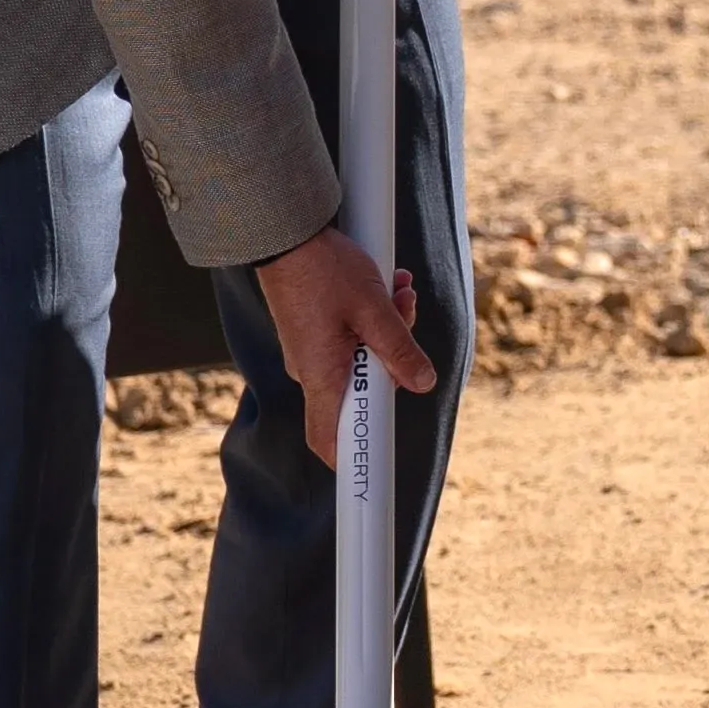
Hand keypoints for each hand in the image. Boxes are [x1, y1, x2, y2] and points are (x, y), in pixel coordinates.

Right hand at [254, 220, 438, 467]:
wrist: (286, 232)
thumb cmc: (324, 269)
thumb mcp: (373, 308)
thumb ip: (399, 349)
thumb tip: (422, 381)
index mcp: (322, 376)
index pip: (331, 441)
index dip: (354, 462)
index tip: (376, 474)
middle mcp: (313, 372)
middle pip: (361, 394)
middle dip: (393, 363)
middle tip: (405, 317)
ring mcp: (312, 354)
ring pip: (360, 362)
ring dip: (387, 333)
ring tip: (398, 291)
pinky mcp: (314, 335)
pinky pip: (350, 343)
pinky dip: (371, 322)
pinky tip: (386, 289)